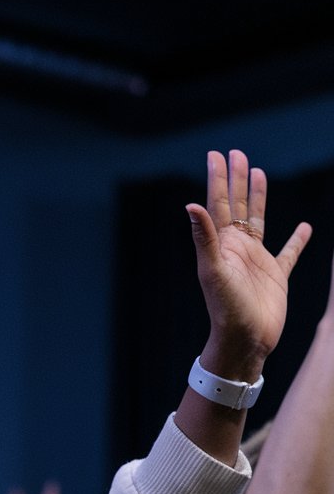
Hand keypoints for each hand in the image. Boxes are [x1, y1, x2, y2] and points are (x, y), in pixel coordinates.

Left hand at [187, 150, 310, 377]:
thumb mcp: (213, 271)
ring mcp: (256, 261)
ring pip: (258, 220)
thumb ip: (204, 238)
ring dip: (257, 197)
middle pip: (236, 206)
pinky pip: (288, 253)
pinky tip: (304, 227)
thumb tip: (191, 205)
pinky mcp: (276, 276)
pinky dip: (296, 240)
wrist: (245, 340)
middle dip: (236, 179)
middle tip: (237, 153)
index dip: (218, 179)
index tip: (216, 154)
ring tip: (258, 173)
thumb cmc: (226, 309)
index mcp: (222, 245)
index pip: (218, 204)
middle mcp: (237, 248)